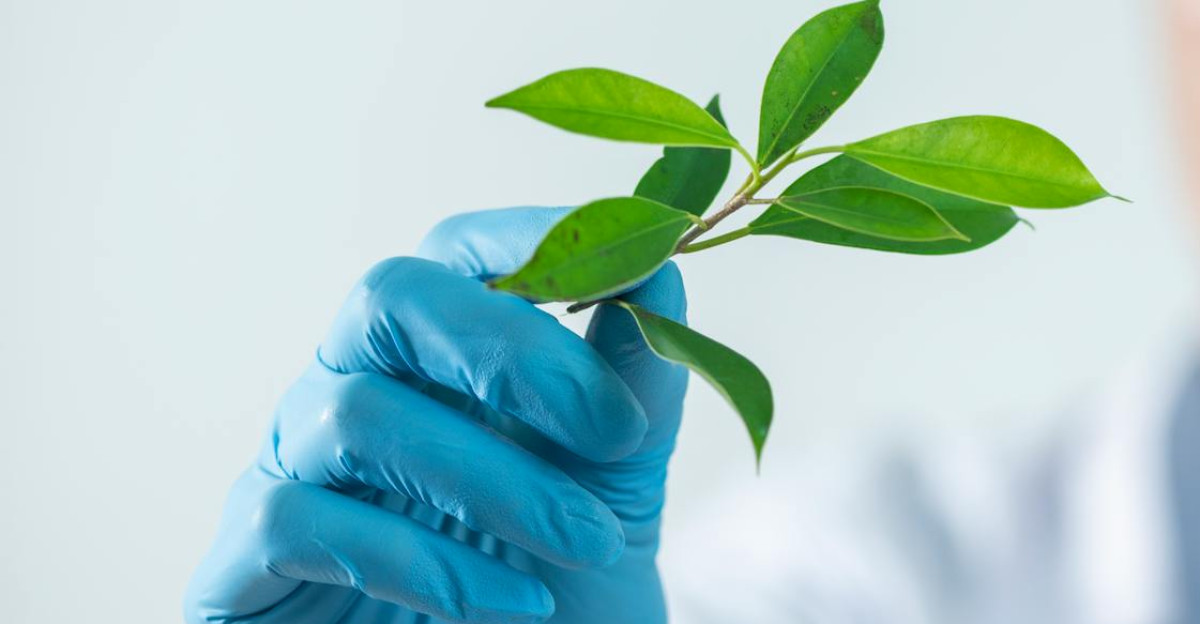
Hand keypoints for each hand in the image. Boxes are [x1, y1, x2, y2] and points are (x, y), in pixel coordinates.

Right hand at [184, 207, 688, 623]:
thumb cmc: (551, 586)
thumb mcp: (613, 488)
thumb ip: (633, 386)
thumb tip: (661, 270)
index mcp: (437, 358)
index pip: (457, 253)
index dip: (533, 242)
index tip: (631, 266)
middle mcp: (355, 386)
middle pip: (389, 299)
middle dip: (509, 351)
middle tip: (612, 427)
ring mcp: (295, 464)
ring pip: (359, 417)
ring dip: (495, 482)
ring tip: (588, 541)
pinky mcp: (244, 553)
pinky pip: (301, 520)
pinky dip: (423, 562)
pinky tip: (512, 603)